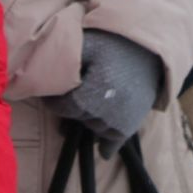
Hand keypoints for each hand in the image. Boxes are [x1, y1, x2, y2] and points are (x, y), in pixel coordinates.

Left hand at [44, 30, 160, 152]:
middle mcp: (107, 110)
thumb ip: (66, 58)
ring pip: (93, 129)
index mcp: (94, 91)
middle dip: (70, 109)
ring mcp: (120, 120)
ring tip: (86, 108)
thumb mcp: (88, 45)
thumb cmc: (114, 44)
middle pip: (78, 118)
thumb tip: (43, 70)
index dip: (53, 100)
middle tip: (68, 97)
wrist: (149, 50)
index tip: (50, 92)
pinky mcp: (132, 124)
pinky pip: (114, 142)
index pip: (63, 106)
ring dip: (87, 121)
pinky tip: (101, 149)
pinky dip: (106, 146)